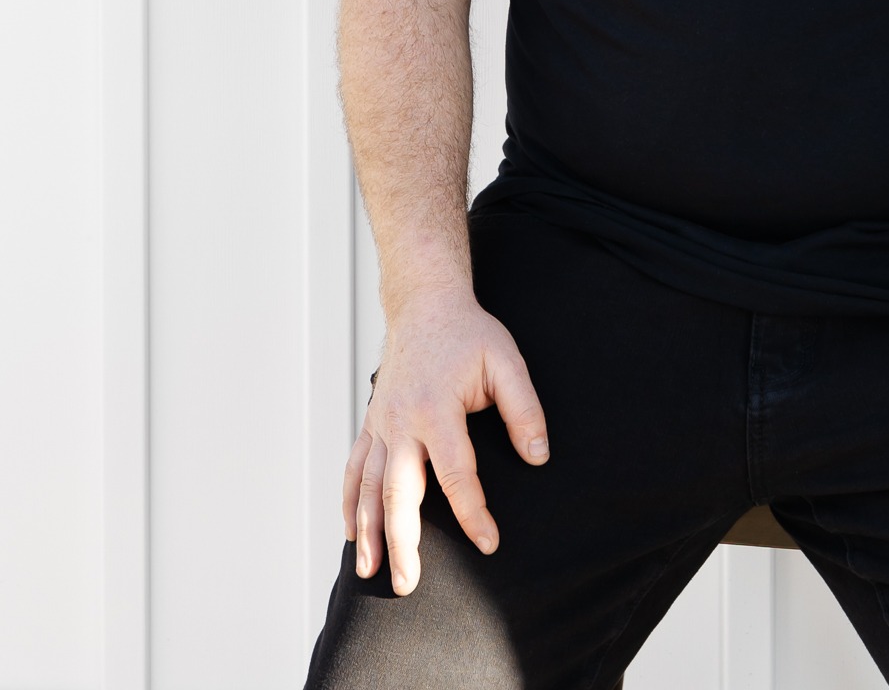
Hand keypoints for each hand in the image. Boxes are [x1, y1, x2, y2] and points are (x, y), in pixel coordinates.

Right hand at [343, 290, 550, 595]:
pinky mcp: (372, 423)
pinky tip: (354, 534)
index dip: (473, 511)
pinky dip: (350, 503)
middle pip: (397, 492)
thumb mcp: (506, 361)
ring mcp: (381, 424)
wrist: (425, 305)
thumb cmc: (468, 334)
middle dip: (402, 542)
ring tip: (371, 572)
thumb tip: (538, 456)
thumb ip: (524, 408)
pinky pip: (354, 469)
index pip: (457, 473)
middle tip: (409, 584)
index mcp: (437, 408)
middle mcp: (402, 421)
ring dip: (369, 532)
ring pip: (368, 487)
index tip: (489, 542)